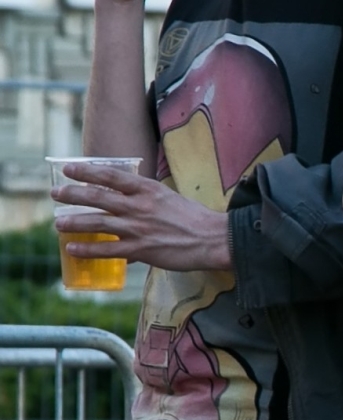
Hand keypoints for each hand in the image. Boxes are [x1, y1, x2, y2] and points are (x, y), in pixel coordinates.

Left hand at [54, 160, 230, 270]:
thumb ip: (144, 197)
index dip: (86, 171)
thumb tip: (124, 202)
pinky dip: (88, 249)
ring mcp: (138, 228)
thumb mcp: (166, 197)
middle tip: (55, 194)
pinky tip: (73, 249)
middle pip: (97, 197)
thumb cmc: (192, 218)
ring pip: (98, 223)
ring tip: (58, 224)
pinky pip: (108, 250)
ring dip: (74, 223)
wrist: (212, 239)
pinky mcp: (141, 250)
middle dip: (72, 195)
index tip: (68, 169)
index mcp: (146, 189)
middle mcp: (139, 206)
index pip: (110, 175)